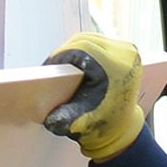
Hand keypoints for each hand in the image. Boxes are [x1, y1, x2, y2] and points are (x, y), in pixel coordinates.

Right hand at [41, 30, 145, 161]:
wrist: (122, 127)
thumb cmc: (101, 125)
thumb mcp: (77, 123)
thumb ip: (60, 116)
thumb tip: (38, 106)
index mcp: (115, 69)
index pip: (81, 48)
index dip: (61, 54)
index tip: (49, 66)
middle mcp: (125, 56)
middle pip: (84, 40)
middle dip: (65, 51)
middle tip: (53, 65)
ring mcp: (128, 51)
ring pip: (91, 38)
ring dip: (74, 48)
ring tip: (62, 63)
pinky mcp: (127, 50)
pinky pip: (99, 42)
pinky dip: (85, 49)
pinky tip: (76, 61)